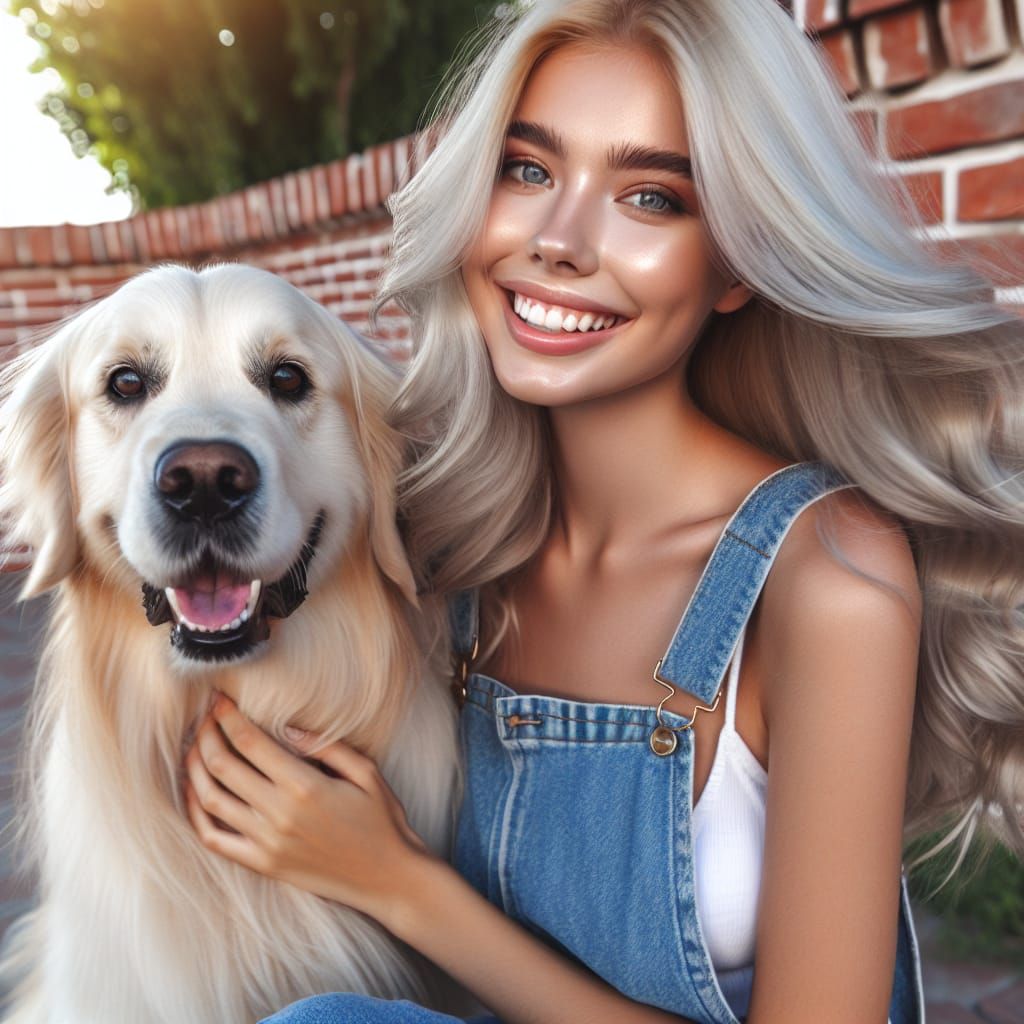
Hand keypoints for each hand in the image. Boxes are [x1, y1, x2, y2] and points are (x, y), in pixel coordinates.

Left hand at [183, 692, 430, 922]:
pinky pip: (214, 838)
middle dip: (207, 734)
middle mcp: (279, 814)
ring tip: (196, 745)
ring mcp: (266, 843)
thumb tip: (288, 727)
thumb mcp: (367, 772)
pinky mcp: (262, 864)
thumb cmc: (381, 820)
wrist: (386, 878)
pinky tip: (195, 790)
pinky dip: (195, 813)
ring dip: (196, 767)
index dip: (228, 717)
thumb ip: (327, 747)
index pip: (250, 742)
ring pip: (210, 799)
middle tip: (205, 715)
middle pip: (223, 765)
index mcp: (305, 786)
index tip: (220, 698)